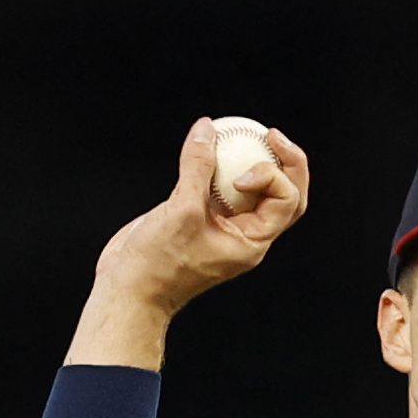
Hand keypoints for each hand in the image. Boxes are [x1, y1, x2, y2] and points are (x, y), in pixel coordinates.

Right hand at [65, 119, 310, 367]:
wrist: (131, 289)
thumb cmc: (159, 263)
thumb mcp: (181, 210)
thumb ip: (197, 167)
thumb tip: (207, 128)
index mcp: (253, 242)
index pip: (287, 201)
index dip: (272, 176)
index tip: (238, 176)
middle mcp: (246, 235)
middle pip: (284, 195)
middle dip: (285, 162)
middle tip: (271, 133)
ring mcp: (225, 226)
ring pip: (252, 189)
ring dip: (251, 160)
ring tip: (237, 132)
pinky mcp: (202, 218)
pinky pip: (220, 187)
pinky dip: (219, 165)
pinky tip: (206, 145)